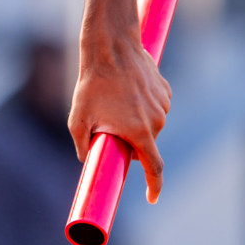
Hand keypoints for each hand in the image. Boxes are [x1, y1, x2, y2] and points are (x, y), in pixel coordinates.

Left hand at [69, 36, 171, 202]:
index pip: (154, 169)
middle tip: (110, 127)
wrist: (110, 47)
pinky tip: (126, 90)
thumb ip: (83, 145)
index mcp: (139, 132)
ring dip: (135, 122)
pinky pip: (155, 107)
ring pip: (150, 125)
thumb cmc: (92, 83)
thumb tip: (87, 160)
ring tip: (115, 101)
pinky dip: (142, 106)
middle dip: (131, 143)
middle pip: (146, 144)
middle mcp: (157, 121)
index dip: (154, 186)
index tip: (152, 197)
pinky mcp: (165, 91)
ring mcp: (163, 105)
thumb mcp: (78, 119)